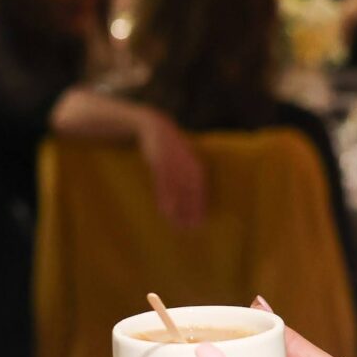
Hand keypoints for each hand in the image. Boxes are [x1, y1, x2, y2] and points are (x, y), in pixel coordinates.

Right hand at [134, 108, 207, 228]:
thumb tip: (193, 198)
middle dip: (191, 211)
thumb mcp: (182, 160)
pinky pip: (163, 184)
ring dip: (178, 208)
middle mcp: (188, 164)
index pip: (201, 191)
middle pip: (191, 193)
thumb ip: (188, 177)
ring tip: (177, 224)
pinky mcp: (160, 161)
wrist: (154, 127)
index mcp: (196, 165)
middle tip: (189, 229)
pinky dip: (165, 198)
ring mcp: (174, 163)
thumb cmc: (170, 148)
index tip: (199, 224)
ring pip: (177, 191)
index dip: (200, 207)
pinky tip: (165, 210)